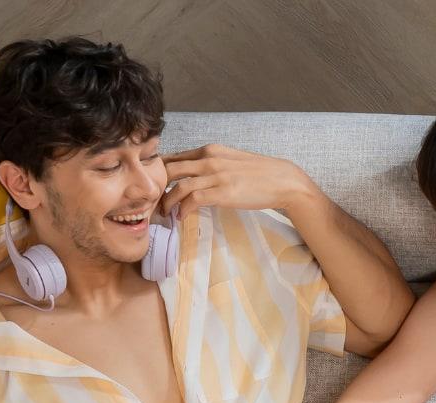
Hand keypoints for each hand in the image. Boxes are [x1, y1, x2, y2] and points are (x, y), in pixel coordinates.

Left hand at [161, 144, 312, 217]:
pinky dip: (183, 210)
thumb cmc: (258, 173)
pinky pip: (193, 200)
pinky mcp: (222, 192)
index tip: (154, 187)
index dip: (159, 173)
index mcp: (209, 150)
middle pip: (169, 169)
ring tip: (165, 213)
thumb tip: (195, 176)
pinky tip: (181, 217)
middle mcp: (208, 159)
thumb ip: (211, 165)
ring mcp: (215, 176)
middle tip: (153, 202)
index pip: (174, 157)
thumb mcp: (230, 161)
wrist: (282, 181)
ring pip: (178, 186)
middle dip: (157, 187)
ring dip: (167, 202)